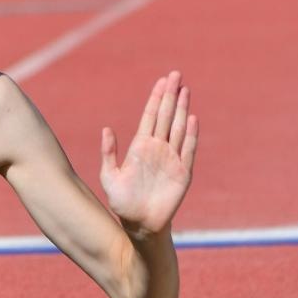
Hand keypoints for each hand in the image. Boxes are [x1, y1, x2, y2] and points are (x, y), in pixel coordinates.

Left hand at [100, 71, 197, 235]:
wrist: (139, 224)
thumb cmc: (122, 202)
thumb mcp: (109, 176)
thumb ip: (108, 153)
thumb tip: (106, 128)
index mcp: (140, 146)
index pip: (150, 116)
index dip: (156, 98)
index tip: (162, 80)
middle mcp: (158, 149)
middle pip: (166, 116)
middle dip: (171, 95)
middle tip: (176, 74)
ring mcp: (171, 159)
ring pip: (178, 128)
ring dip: (182, 109)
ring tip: (185, 90)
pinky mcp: (182, 173)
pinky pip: (187, 150)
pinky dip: (190, 135)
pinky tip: (191, 119)